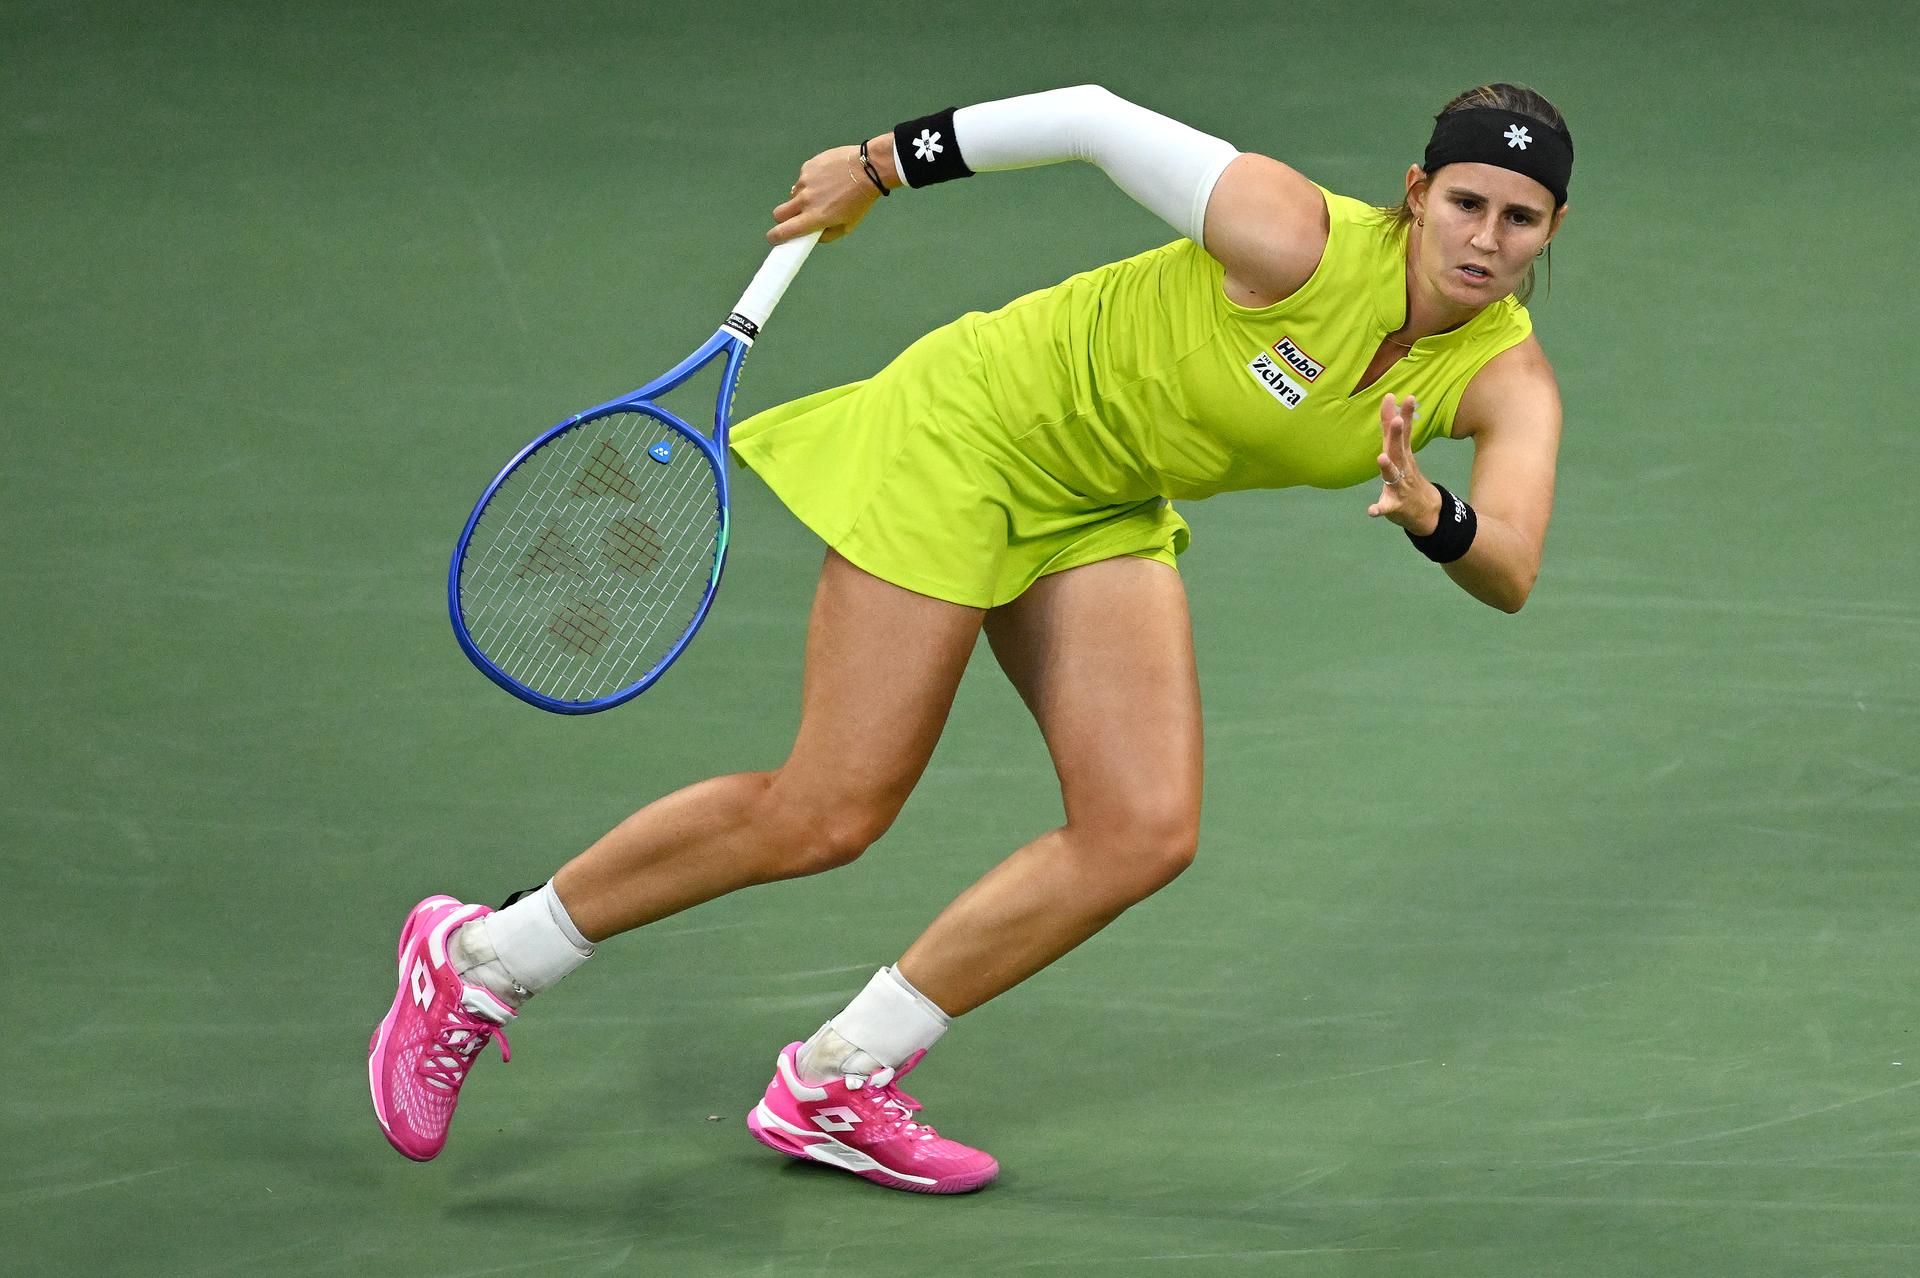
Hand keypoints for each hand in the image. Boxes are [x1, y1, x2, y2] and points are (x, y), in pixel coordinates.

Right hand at [769, 145, 880, 244]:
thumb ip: (827, 235)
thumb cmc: (860, 200)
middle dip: (783, 218)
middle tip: (796, 216)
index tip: (775, 238)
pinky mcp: (807, 167)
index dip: (775, 237)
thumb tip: (812, 236)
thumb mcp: (848, 226)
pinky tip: (826, 179)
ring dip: (802, 198)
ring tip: (823, 192)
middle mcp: (805, 200)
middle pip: (779, 213)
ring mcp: (804, 181)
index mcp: (814, 217)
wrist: (868, 168)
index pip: (783, 231)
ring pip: (793, 195)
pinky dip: (810, 182)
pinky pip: (802, 179)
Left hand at [1366, 393, 1440, 534]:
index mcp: (1402, 455)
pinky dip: (1379, 509)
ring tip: (1381, 458)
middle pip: (1399, 449)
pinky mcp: (1395, 505)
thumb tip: (1393, 403)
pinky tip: (1372, 511)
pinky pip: (1386, 507)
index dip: (1395, 415)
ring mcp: (1399, 486)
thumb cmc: (1409, 477)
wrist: (1428, 510)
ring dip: (1387, 467)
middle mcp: (1402, 468)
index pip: (1399, 432)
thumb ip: (1397, 431)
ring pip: (1392, 476)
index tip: (1392, 396)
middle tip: (1396, 419)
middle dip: (1396, 435)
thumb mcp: (1404, 453)